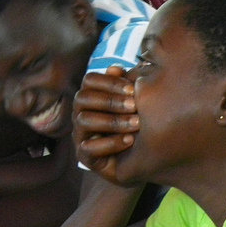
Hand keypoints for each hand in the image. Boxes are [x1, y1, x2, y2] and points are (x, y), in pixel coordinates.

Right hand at [73, 67, 139, 181]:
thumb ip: (126, 85)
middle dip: (110, 101)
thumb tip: (115, 69)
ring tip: (137, 124)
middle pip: (82, 98)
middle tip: (135, 105)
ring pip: (84, 120)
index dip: (109, 82)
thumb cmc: (138, 123)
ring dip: (113, 121)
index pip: (89, 80)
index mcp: (91, 96)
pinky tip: (129, 141)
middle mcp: (80, 113)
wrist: (145, 157)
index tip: (133, 89)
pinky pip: (88, 148)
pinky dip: (111, 143)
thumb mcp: (135, 102)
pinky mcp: (84, 157)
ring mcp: (80, 135)